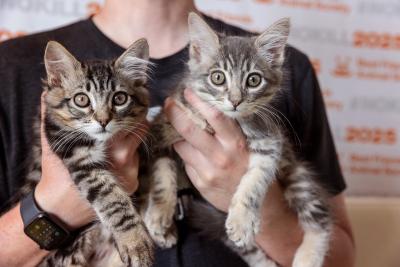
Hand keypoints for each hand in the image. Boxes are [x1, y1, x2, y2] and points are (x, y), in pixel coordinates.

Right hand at [35, 93, 144, 228]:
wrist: (62, 208)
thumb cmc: (58, 173)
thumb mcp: (54, 142)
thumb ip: (53, 115)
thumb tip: (49, 90)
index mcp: (109, 146)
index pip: (136, 120)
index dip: (134, 109)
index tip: (130, 102)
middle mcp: (124, 159)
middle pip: (141, 129)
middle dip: (131, 122)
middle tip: (121, 119)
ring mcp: (131, 173)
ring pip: (137, 146)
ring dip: (128, 141)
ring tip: (110, 145)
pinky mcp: (132, 184)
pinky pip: (135, 163)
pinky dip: (127, 158)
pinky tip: (110, 163)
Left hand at [165, 89, 248, 211]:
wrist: (258, 204)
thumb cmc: (251, 167)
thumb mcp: (248, 145)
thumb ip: (229, 130)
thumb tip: (205, 111)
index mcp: (236, 143)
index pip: (215, 116)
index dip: (199, 101)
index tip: (188, 91)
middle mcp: (221, 156)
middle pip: (189, 129)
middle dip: (174, 113)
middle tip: (168, 103)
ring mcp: (208, 171)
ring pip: (181, 145)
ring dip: (178, 136)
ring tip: (180, 130)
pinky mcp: (200, 183)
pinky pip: (185, 162)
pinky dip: (186, 154)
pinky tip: (193, 153)